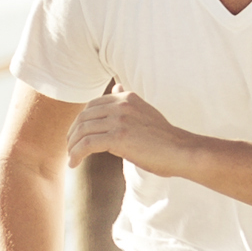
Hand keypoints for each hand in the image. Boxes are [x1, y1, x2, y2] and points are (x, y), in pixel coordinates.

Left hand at [64, 87, 189, 172]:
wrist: (181, 151)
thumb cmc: (164, 138)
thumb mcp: (145, 112)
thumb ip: (128, 103)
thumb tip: (117, 87)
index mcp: (127, 98)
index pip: (92, 105)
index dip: (81, 121)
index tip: (78, 135)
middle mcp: (122, 105)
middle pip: (84, 117)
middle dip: (73, 133)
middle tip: (70, 147)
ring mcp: (120, 120)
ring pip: (82, 131)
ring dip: (72, 146)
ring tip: (71, 157)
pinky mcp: (118, 137)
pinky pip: (87, 144)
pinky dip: (76, 154)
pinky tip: (74, 163)